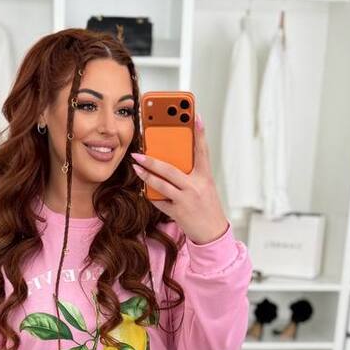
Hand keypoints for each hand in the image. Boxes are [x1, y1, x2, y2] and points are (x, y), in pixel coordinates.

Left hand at [130, 112, 229, 244]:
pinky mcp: (178, 212)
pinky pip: (160, 200)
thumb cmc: (207, 206)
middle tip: (139, 152)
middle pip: (171, 169)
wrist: (212, 232)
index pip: (202, 151)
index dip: (199, 133)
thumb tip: (173, 159)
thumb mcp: (205, 186)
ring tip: (136, 166)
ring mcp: (186, 200)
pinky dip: (151, 194)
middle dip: (153, 160)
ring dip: (146, 175)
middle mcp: (196, 187)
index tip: (195, 116)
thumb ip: (192, 172)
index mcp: (205, 177)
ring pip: (162, 184)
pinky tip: (143, 187)